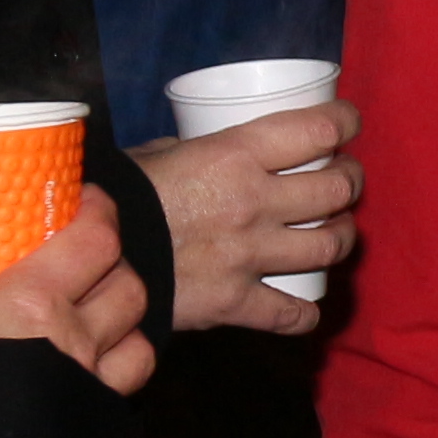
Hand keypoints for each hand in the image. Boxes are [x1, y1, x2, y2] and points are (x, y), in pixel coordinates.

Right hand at [0, 190, 155, 395]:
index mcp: (34, 306)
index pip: (96, 239)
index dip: (98, 214)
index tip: (82, 203)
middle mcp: (78, 341)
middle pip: (129, 286)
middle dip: (113, 268)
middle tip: (84, 262)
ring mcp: (97, 389)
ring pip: (140, 338)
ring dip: (124, 324)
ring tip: (95, 319)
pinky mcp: (101, 428)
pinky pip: (128, 389)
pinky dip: (120, 373)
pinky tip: (91, 376)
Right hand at [132, 102, 361, 336]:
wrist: (86, 260)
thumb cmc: (117, 196)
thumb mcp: (156, 154)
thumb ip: (192, 151)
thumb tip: (203, 151)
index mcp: (235, 156)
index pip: (318, 130)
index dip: (345, 122)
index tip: (348, 125)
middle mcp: (253, 203)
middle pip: (336, 189)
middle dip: (351, 180)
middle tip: (345, 179)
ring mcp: (250, 256)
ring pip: (329, 246)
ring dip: (342, 235)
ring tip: (336, 230)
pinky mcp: (236, 303)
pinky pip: (292, 314)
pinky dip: (305, 312)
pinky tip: (305, 305)